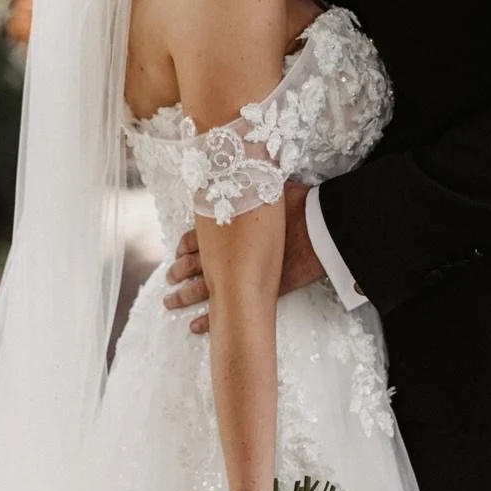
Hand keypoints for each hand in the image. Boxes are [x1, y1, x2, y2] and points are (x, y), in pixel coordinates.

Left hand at [164, 182, 323, 333]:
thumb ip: (256, 183)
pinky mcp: (257, 293)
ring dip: (184, 296)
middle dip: (179, 272)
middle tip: (170, 277)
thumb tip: (255, 164)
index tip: (176, 252)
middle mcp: (228, 253)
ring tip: (171, 301)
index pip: (196, 238)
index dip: (184, 246)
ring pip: (202, 289)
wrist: (320, 230)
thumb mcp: (273, 187)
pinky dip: (209, 319)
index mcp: (228, 227)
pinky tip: (194, 326)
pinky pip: (226, 310)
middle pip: (194, 264)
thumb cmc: (300, 206)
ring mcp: (240, 275)